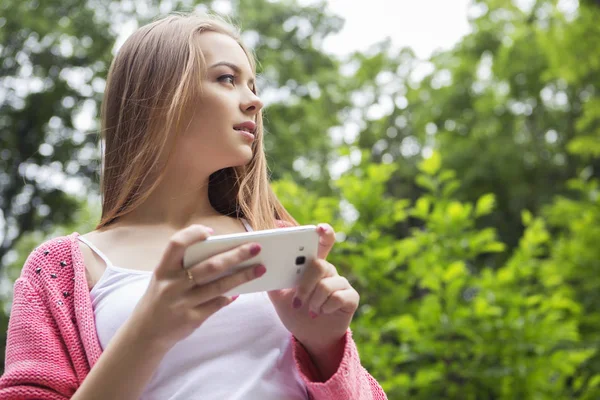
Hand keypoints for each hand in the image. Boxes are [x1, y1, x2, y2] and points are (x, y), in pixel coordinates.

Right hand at [128, 224, 265, 350]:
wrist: (145, 333)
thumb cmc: (161, 298)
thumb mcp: (163, 278)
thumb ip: (183, 266)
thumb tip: (220, 252)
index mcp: (163, 269)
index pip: (176, 244)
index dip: (194, 234)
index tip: (212, 234)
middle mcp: (172, 285)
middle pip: (209, 265)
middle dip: (236, 255)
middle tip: (256, 247)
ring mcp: (182, 303)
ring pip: (219, 286)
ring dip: (243, 276)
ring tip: (260, 269)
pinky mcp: (191, 319)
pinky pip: (217, 304)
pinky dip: (230, 296)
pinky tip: (241, 290)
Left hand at [268, 223, 358, 355]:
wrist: (310, 336)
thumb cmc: (296, 312)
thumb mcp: (279, 296)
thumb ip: (273, 279)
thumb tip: (261, 266)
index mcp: (312, 265)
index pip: (321, 242)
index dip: (323, 232)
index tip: (318, 228)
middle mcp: (328, 270)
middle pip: (320, 264)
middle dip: (305, 285)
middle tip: (297, 301)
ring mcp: (341, 283)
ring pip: (326, 284)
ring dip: (312, 301)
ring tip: (309, 310)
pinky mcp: (350, 297)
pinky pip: (338, 297)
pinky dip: (325, 307)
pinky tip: (322, 312)